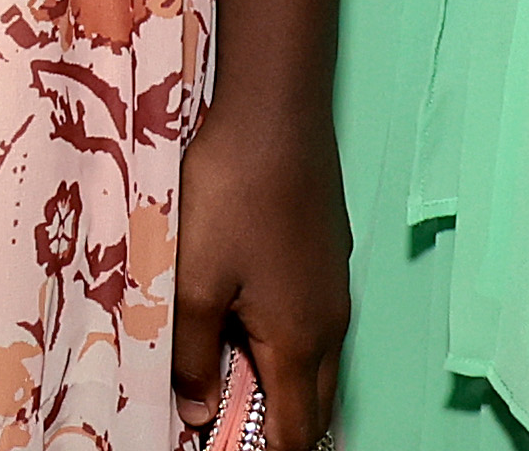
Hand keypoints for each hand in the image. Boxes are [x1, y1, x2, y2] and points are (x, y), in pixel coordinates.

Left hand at [170, 81, 352, 446]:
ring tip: (228, 376)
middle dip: (277, 426)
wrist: (275, 111)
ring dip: (281, 383)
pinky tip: (246, 316)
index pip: (297, 433)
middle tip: (225, 423)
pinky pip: (315, 321)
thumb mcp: (194, 281)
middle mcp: (330, 322)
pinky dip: (287, 342)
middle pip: (315, 404)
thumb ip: (193, 355)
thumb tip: (199, 413)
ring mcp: (334, 286)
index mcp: (299, 340)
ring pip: (316, 361)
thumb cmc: (230, 193)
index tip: (227, 449)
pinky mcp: (328, 253)